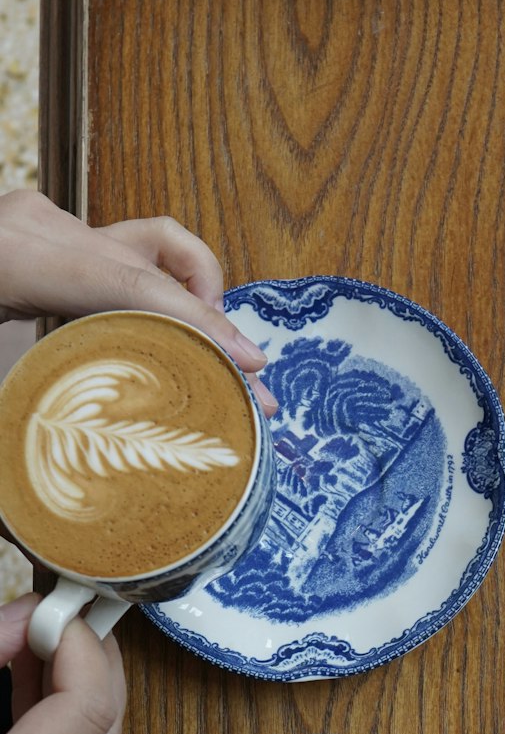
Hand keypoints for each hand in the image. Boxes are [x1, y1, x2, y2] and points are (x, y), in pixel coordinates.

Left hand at [0, 189, 276, 415]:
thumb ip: (11, 423)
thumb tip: (37, 509)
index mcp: (17, 255)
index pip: (132, 282)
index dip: (201, 324)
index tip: (248, 364)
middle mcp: (36, 226)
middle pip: (155, 265)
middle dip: (213, 324)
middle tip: (253, 384)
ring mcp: (42, 224)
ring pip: (150, 245)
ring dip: (193, 297)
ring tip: (216, 358)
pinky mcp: (44, 235)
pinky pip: (122, 254)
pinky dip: (159, 289)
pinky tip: (167, 337)